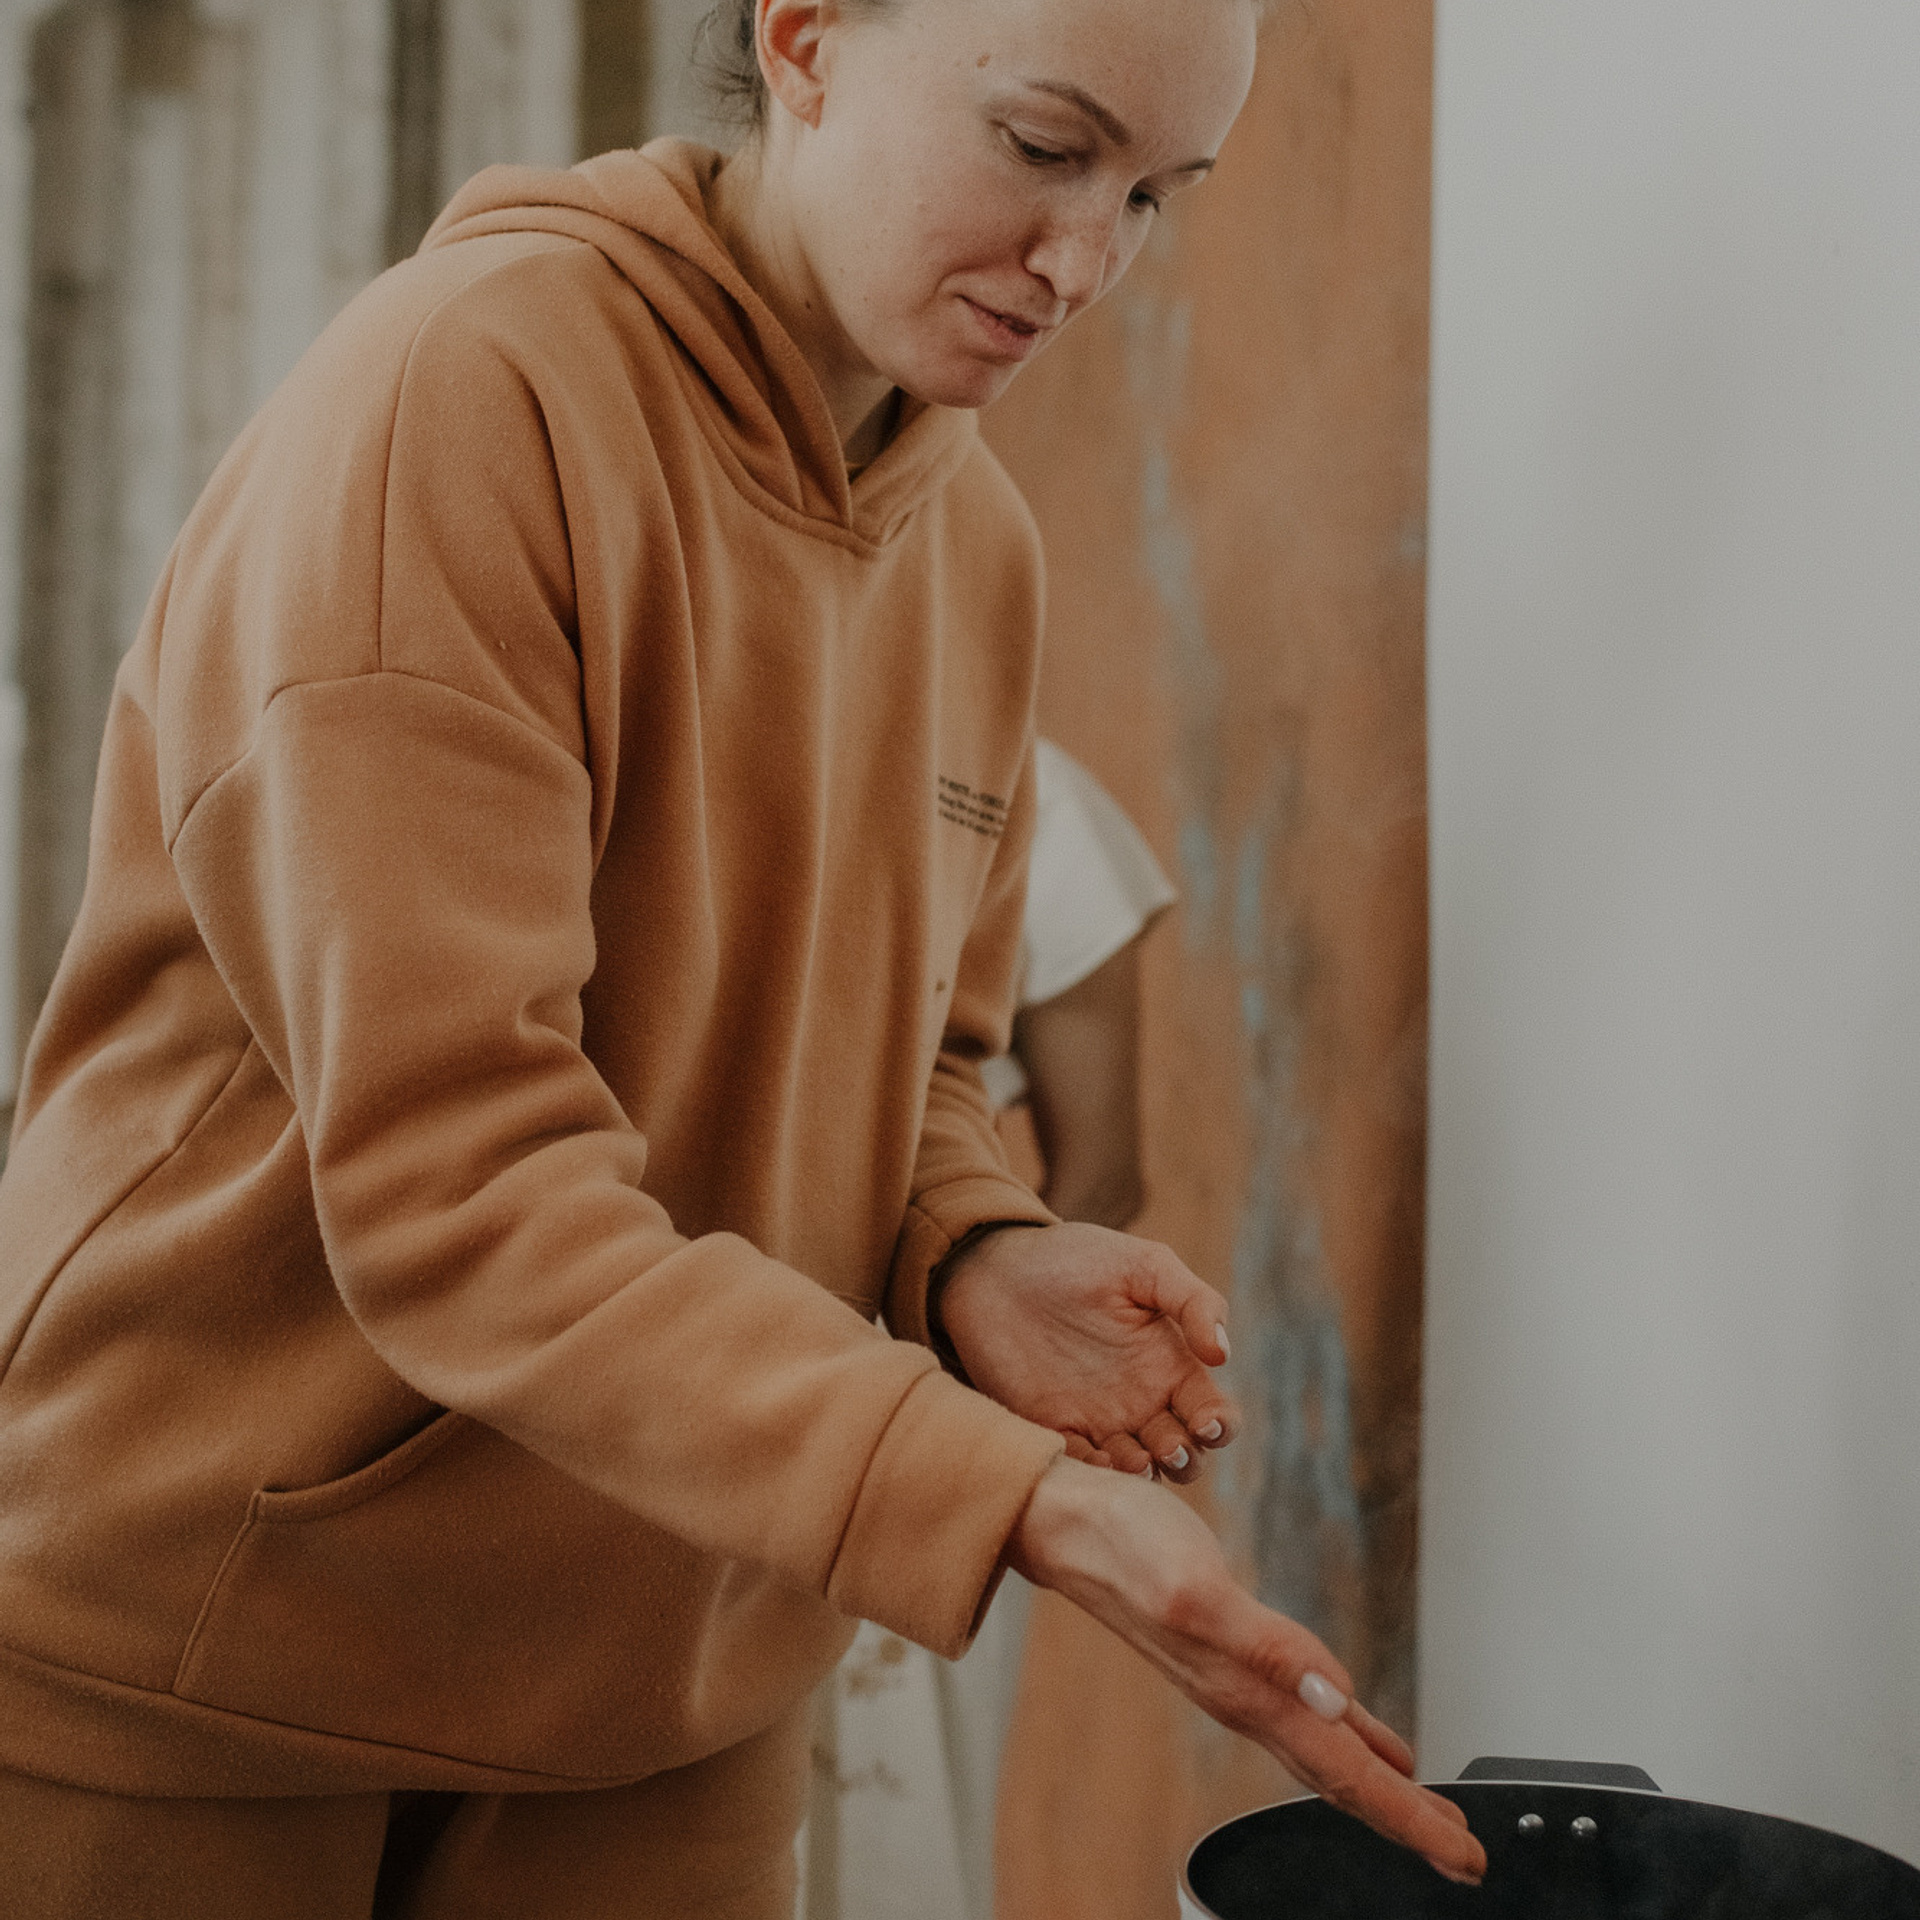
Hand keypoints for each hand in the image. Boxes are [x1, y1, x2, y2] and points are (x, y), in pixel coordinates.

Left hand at [936, 1221, 1235, 1482]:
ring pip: (1140, 1471)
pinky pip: (1082, 1467)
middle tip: (1167, 1446)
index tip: (1206, 1423)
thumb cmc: (1077, 1258)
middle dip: (1185, 1460)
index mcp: (1170, 1365)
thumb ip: (1193, 1300)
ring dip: (1145, 1475)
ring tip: (1136, 1460)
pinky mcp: (1054, 1427)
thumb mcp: (1144, 1265)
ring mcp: (1098, 1419)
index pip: (1213, 1414)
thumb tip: (1222, 1356)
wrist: (998, 1266)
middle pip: (1184, 1454)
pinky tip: (1096, 1458)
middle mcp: (1141, 1401)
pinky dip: (1095, 1473)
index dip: (1220, 1427)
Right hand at [1008, 1458, 1487, 1887]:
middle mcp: (1247, 1696)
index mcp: (1246, 1691)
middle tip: (1462, 1852)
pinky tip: (1363, 1728)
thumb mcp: (1194, 1590)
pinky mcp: (1235, 1646)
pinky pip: (1306, 1711)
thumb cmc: (1120, 1546)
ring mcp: (1239, 1677)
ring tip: (1424, 1808)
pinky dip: (1346, 1732)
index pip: (1343, 1773)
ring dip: (1379, 1785)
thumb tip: (1333, 1696)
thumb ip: (1265, 1646)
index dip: (1408, 1817)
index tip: (1462, 1853)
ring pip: (1326, 1751)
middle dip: (1405, 1819)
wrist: (1064, 1524)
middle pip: (1341, 1777)